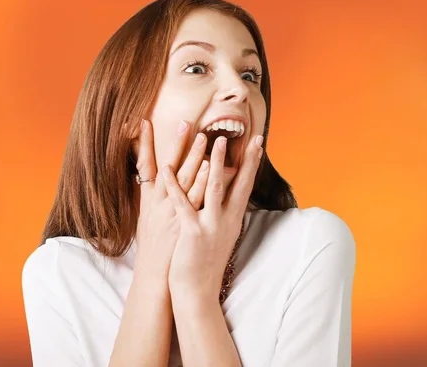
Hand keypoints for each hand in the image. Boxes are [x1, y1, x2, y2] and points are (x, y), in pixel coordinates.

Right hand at [132, 119, 210, 281]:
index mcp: (150, 200)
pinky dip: (201, 183)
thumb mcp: (150, 220)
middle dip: (177, 143)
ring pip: (184, 179)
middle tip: (186, 121)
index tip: (143, 121)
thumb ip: (155, 199)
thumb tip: (158, 182)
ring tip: (204, 137)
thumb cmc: (155, 250)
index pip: (145, 165)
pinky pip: (194, 199)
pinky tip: (210, 168)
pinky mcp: (184, 222)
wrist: (156, 278)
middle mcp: (159, 202)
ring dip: (194, 157)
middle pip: (168, 167)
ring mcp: (172, 212)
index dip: (143, 144)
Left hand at [163, 133, 263, 301]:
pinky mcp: (192, 232)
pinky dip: (174, 185)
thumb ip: (226, 214)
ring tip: (213, 139)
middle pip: (238, 183)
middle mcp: (227, 220)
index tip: (259, 143)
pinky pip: (183, 204)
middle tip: (250, 135)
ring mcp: (211, 225)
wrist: (197, 290)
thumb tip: (229, 196)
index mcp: (233, 219)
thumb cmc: (206, 262)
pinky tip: (167, 168)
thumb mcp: (222, 236)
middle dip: (243, 157)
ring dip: (214, 162)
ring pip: (214, 187)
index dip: (252, 163)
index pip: (246, 185)